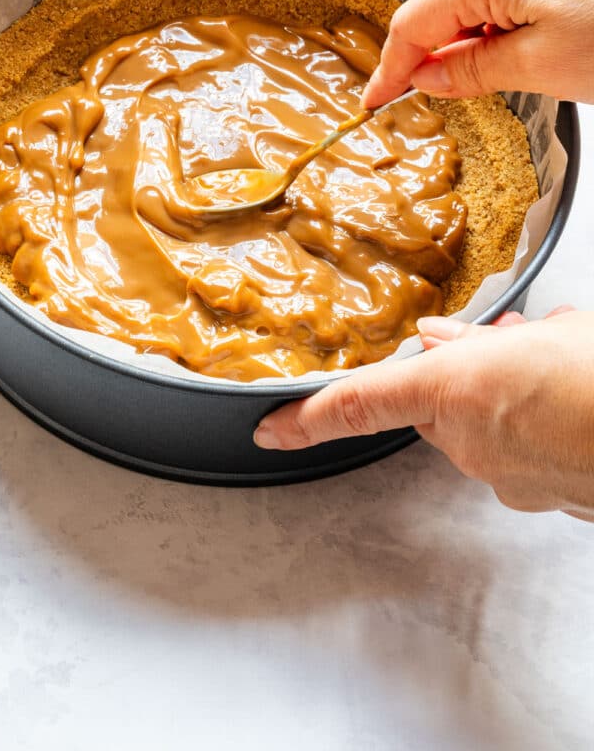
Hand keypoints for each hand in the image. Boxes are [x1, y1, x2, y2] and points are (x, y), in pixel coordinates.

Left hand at [254, 309, 593, 520]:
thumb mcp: (544, 333)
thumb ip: (482, 342)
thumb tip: (446, 340)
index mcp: (452, 392)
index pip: (356, 405)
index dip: (305, 418)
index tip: (268, 431)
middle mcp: (467, 442)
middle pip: (434, 406)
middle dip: (457, 378)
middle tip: (495, 347)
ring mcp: (504, 477)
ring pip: (477, 429)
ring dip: (500, 400)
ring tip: (551, 371)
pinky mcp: (540, 498)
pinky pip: (515, 456)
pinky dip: (528, 431)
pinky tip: (564, 407)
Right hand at [362, 0, 593, 108]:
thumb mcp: (542, 66)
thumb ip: (474, 70)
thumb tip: (428, 77)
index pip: (414, 25)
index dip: (391, 70)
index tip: (373, 101)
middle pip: (444, 11)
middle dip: (440, 56)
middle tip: (449, 99)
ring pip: (476, 4)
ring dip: (479, 42)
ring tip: (523, 71)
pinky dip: (504, 26)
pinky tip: (533, 49)